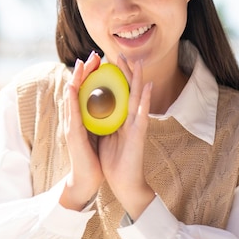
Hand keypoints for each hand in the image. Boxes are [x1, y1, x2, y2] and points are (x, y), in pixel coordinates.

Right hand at [59, 52, 104, 210]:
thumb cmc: (94, 159)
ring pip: (72, 96)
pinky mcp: (73, 134)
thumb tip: (109, 108)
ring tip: (82, 62)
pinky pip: (72, 111)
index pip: (86, 91)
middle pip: (77, 89)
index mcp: (83, 118)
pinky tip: (74, 84)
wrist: (87, 180)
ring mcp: (71, 125)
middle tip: (91, 54)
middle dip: (84, 70)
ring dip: (77, 78)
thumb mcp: (99, 135)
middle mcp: (74, 119)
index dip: (90, 75)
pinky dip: (72, 96)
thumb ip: (100, 121)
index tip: (98, 60)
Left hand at [98, 56, 154, 219]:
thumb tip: (89, 109)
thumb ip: (99, 122)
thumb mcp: (101, 136)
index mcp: (117, 120)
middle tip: (119, 54)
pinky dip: (145, 99)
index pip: (114, 94)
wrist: (122, 183)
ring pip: (137, 97)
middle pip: (126, 91)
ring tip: (137, 62)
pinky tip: (148, 86)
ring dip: (137, 79)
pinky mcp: (138, 134)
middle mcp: (128, 119)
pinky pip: (142, 113)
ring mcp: (135, 125)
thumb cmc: (112, 161)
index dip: (109, 78)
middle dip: (123, 73)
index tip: (103, 63)